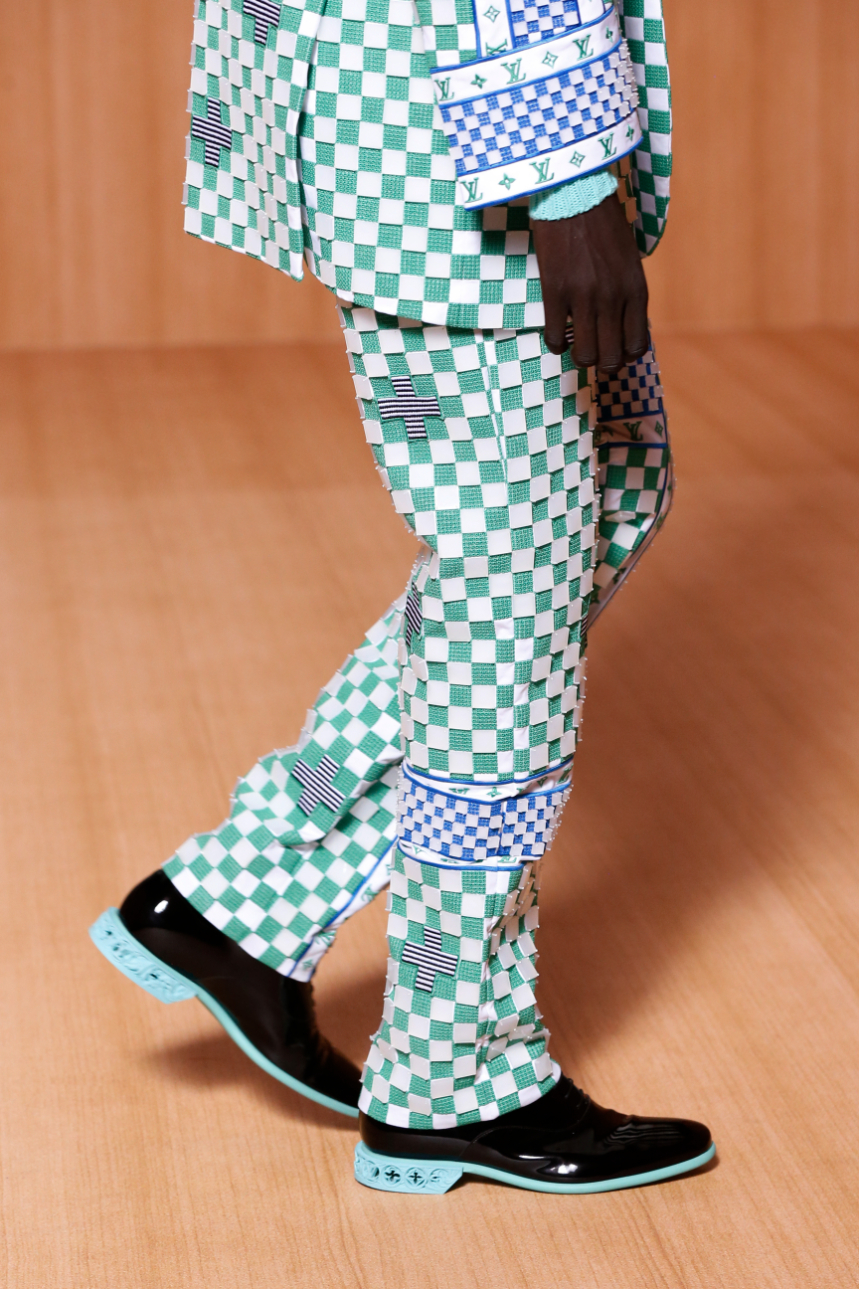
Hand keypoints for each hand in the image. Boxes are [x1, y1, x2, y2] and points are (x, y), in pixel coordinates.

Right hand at [531, 193, 648, 373]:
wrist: (574, 193)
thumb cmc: (603, 223)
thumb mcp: (629, 259)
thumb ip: (628, 292)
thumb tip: (622, 325)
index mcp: (635, 290)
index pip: (637, 346)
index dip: (626, 357)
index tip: (616, 351)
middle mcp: (613, 299)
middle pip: (611, 357)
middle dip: (603, 363)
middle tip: (595, 355)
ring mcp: (584, 298)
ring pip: (584, 355)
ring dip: (580, 357)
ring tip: (575, 347)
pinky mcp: (555, 293)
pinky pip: (555, 338)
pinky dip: (556, 343)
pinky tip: (557, 334)